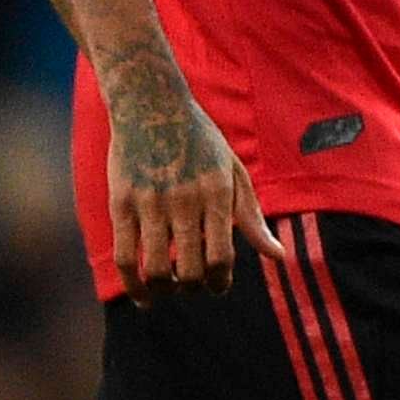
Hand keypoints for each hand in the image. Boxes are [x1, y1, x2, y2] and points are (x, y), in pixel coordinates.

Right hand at [105, 57, 273, 296]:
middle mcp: (184, 200)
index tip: (217, 286)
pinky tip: (143, 296)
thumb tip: (278, 257)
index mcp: (217, 193)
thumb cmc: (200, 140)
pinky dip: (133, 284)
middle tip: (193, 286)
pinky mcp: (121, 203)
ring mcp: (150, 202)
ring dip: (164, 290)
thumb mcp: (232, 171)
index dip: (220, 282)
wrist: (150, 103)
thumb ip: (251, 216)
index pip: (221, 257)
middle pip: (189, 268)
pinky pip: (124, 256)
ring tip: (168, 290)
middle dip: (193, 287)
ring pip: (155, 268)